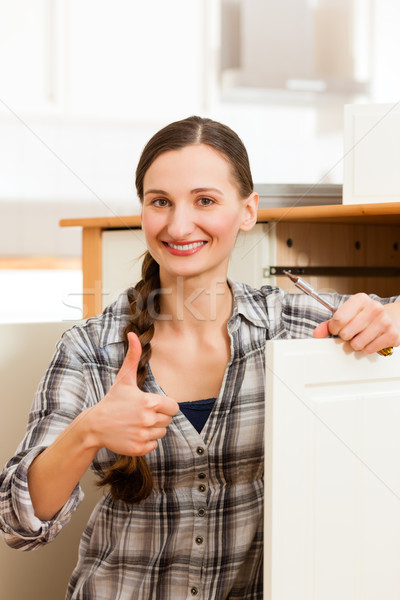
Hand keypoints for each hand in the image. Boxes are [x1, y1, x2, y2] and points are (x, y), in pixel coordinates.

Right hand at [87, 332, 178, 455]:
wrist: (95, 425)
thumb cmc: (112, 401)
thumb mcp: (124, 379)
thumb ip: (132, 356)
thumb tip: (134, 334)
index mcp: (149, 402)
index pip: (173, 407)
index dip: (164, 406)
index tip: (152, 405)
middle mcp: (148, 419)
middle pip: (168, 421)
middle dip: (158, 417)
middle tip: (141, 414)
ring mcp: (143, 435)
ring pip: (161, 433)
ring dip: (152, 429)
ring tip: (136, 423)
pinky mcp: (139, 448)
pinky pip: (153, 446)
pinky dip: (146, 442)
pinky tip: (134, 434)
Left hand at [313, 293, 399, 353]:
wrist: (392, 317)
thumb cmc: (366, 316)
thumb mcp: (347, 314)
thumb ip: (329, 324)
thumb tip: (317, 333)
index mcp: (360, 299)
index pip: (338, 319)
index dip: (334, 328)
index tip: (338, 328)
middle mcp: (374, 308)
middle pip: (346, 333)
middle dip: (346, 336)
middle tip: (353, 331)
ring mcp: (384, 321)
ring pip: (357, 344)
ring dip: (357, 343)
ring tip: (363, 335)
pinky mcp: (391, 334)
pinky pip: (369, 349)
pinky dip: (367, 348)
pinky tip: (372, 339)